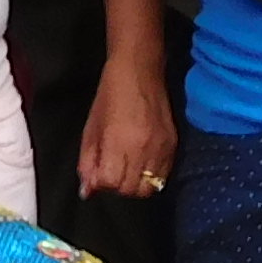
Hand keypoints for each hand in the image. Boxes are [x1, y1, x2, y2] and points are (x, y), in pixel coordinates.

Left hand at [79, 54, 173, 199]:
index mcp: (118, 143)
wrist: (140, 71)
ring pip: (150, 187)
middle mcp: (142, 149)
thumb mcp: (90, 130)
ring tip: (128, 170)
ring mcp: (161, 147)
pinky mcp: (174, 143)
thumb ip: (87, 163)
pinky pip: (164, 174)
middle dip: (118, 188)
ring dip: (136, 184)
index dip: (101, 183)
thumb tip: (87, 191)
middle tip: (112, 173)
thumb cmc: (109, 97)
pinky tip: (143, 164)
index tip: (98, 173)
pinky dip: (152, 177)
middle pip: (131, 190)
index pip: (110, 183)